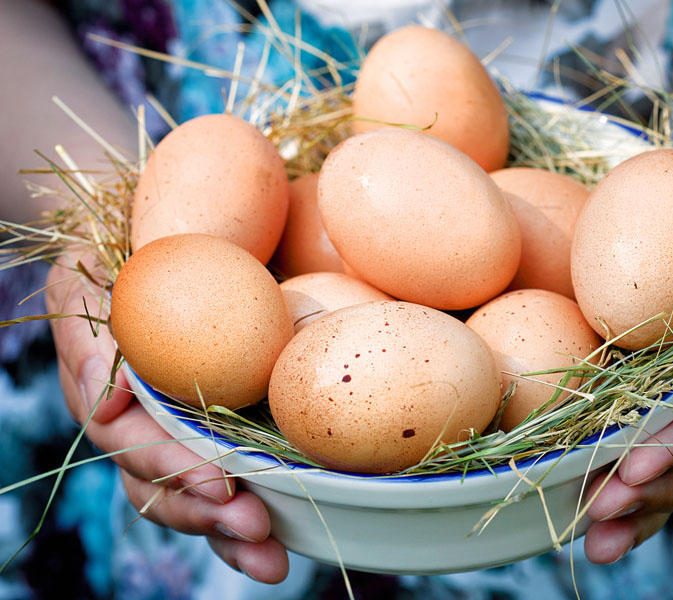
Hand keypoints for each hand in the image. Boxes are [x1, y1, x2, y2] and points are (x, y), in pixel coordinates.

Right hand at [46, 247, 288, 582]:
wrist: (195, 222)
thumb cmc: (133, 240)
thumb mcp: (90, 268)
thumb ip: (85, 325)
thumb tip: (113, 399)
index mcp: (108, 388)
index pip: (131, 441)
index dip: (173, 467)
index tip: (222, 483)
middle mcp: (144, 419)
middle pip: (166, 482)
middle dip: (209, 512)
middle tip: (256, 528)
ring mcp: (184, 428)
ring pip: (198, 494)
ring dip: (232, 531)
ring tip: (272, 558)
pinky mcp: (228, 424)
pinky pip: (237, 475)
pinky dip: (258, 512)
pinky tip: (286, 545)